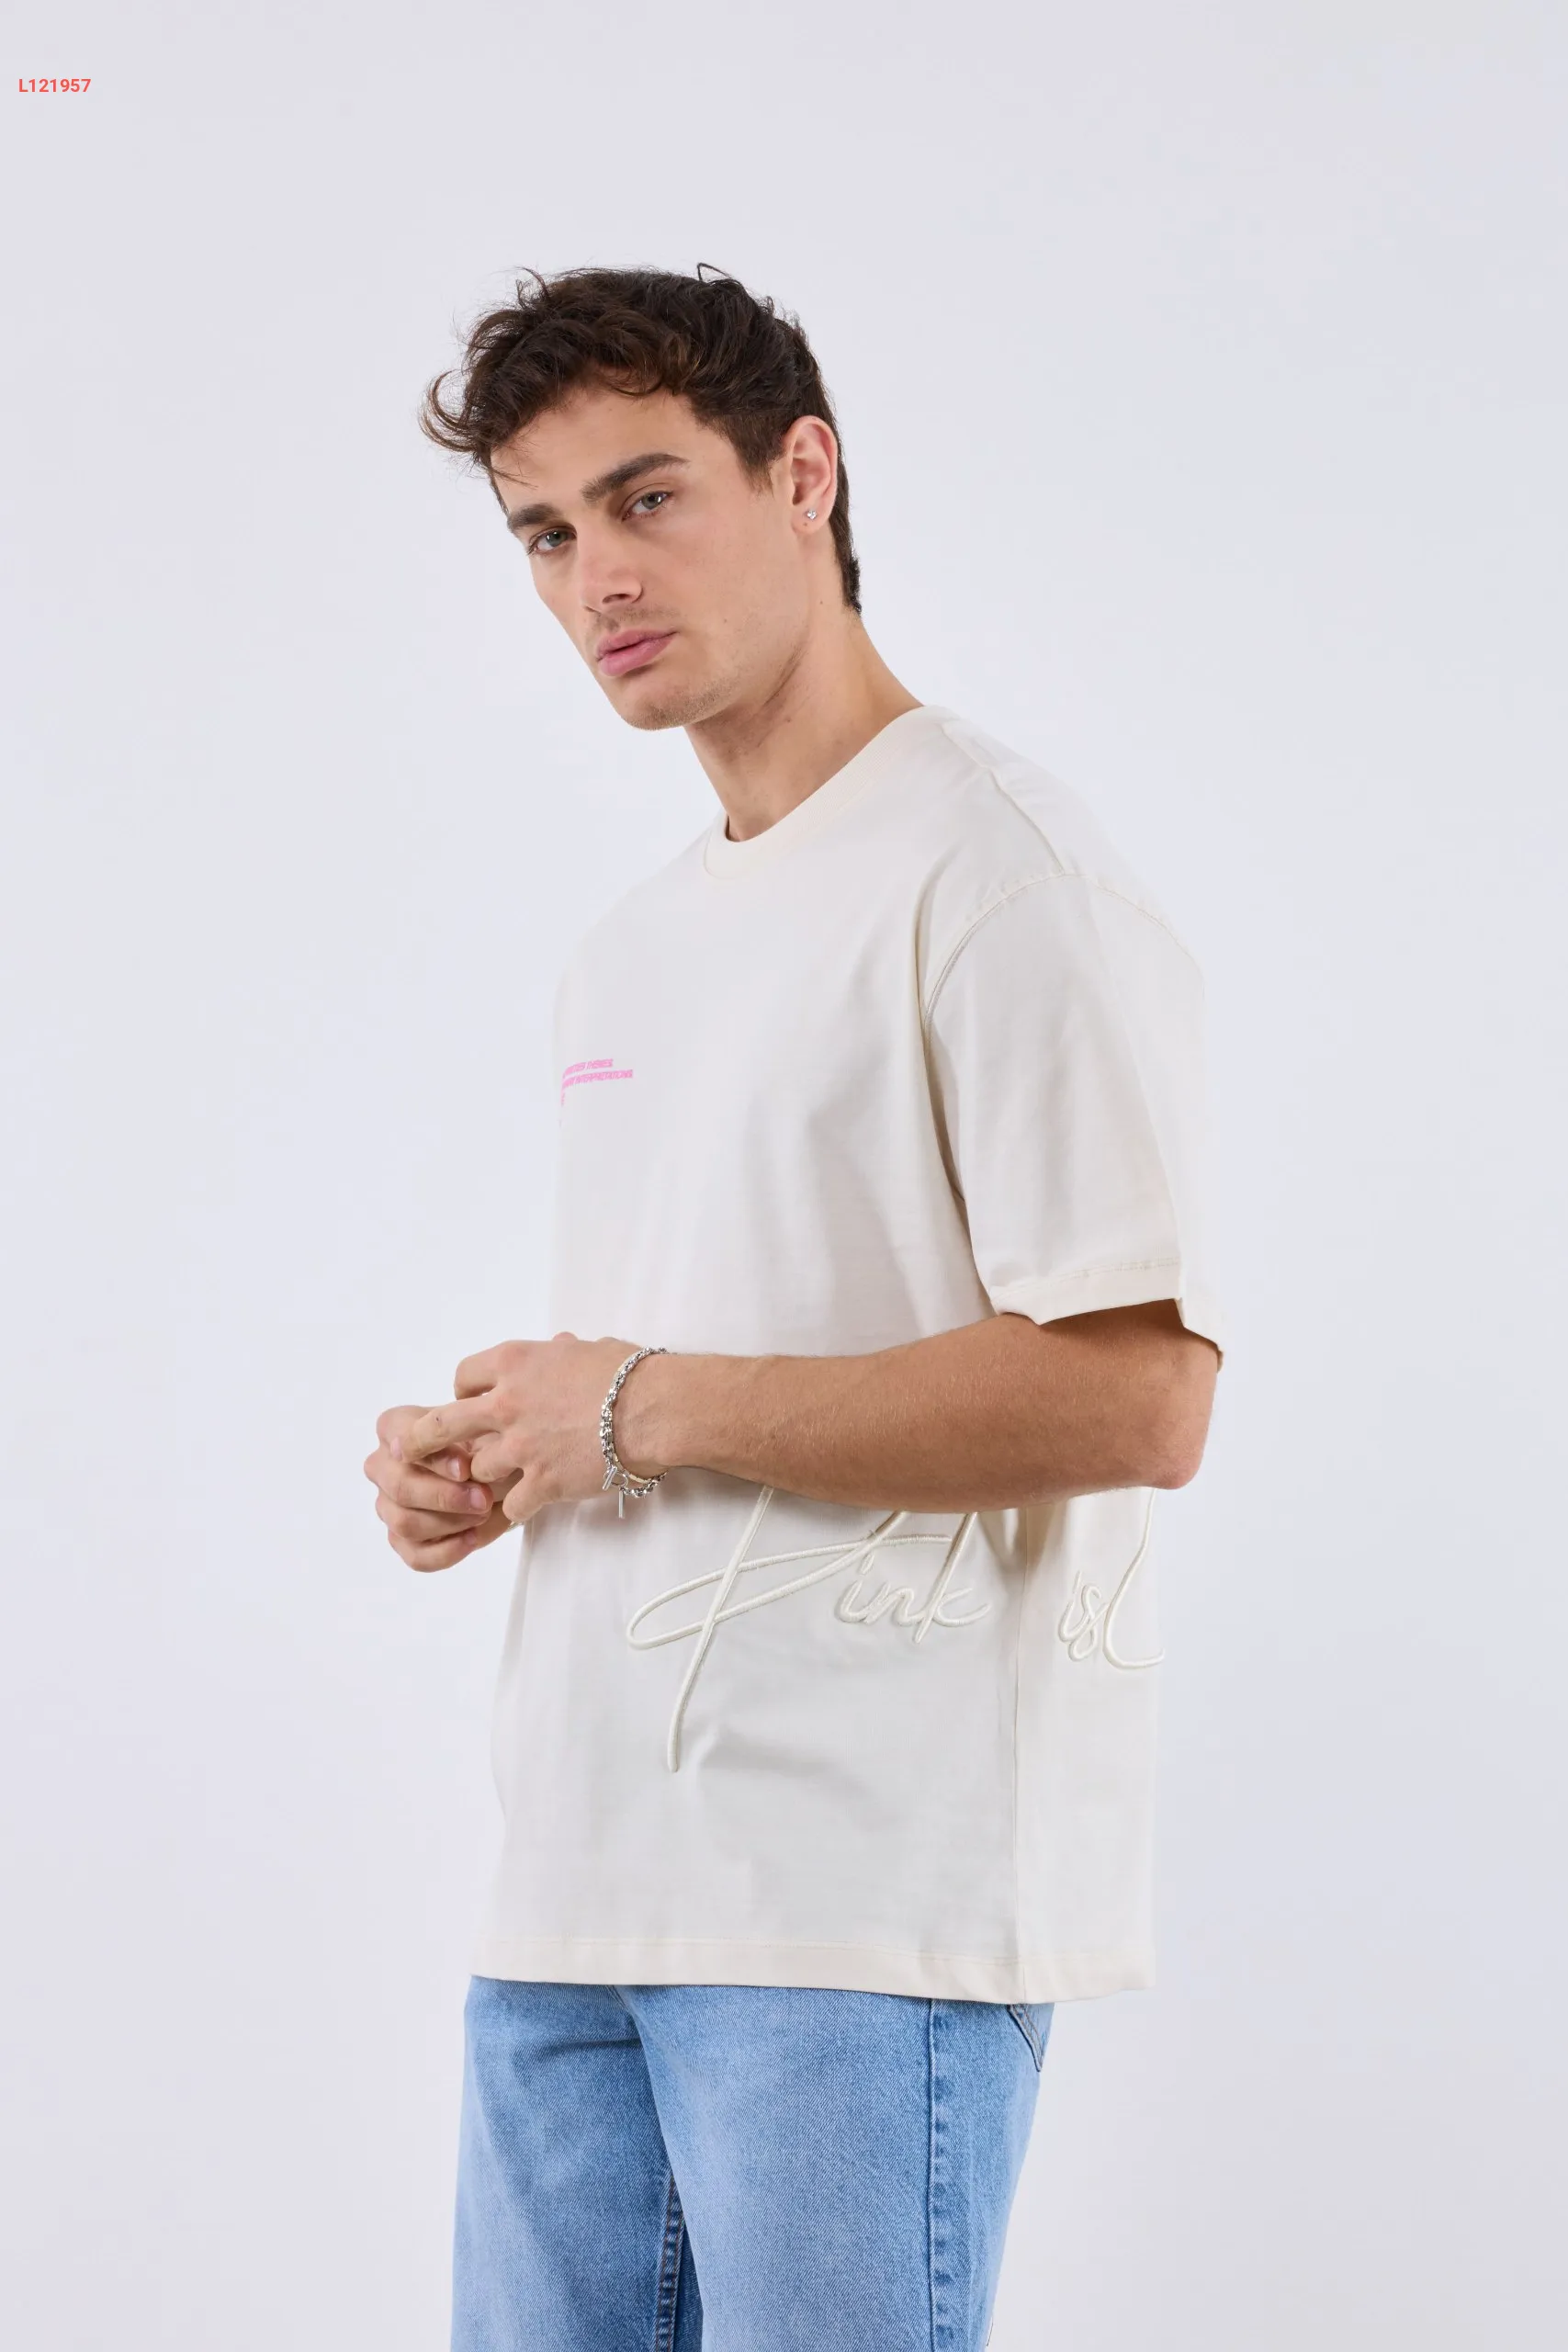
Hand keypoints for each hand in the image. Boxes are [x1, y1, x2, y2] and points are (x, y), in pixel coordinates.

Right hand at [363, 1403, 516, 1572]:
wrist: (497, 1469)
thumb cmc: (484, 1440)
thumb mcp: (484, 1425)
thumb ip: (474, 1431)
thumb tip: (468, 1467)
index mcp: (393, 1427)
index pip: (404, 1442)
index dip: (434, 1459)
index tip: (466, 1469)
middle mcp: (381, 1465)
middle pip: (400, 1487)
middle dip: (444, 1496)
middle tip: (483, 1498)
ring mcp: (387, 1505)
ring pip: (404, 1523)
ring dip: (448, 1523)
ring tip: (483, 1514)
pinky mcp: (400, 1539)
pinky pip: (415, 1556)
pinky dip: (445, 1552)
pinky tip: (472, 1540)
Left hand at [397, 1334, 653, 1526]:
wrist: (654, 1409)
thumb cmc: (630, 1373)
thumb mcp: (585, 1350)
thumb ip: (559, 1355)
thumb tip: (560, 1348)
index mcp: (514, 1364)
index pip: (463, 1377)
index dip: (463, 1391)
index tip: (468, 1401)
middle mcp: (507, 1404)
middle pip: (442, 1425)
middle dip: (424, 1441)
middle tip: (412, 1452)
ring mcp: (521, 1447)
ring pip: (477, 1469)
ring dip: (486, 1475)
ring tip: (499, 1480)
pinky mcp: (542, 1483)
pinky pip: (512, 1505)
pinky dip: (517, 1508)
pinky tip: (527, 1505)